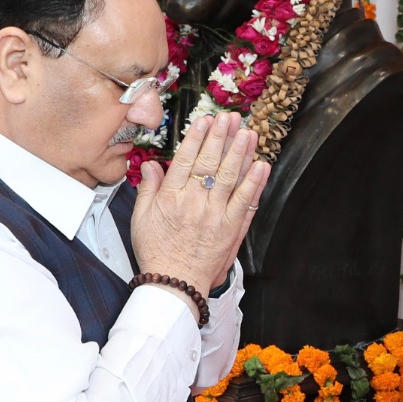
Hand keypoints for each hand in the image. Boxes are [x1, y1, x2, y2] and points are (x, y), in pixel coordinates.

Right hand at [131, 111, 268, 298]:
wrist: (174, 283)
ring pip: (229, 177)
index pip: (185, 160)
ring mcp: (214, 215)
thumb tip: (152, 165)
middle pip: (210, 163)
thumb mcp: (141, 218)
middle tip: (229, 118)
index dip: (197, 138)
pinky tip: (261, 166)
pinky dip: (254, 183)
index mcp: (170, 197)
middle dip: (221, 137)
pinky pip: (244, 201)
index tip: (205, 121)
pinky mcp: (230, 228)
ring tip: (248, 132)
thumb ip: (148, 188)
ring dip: (240, 153)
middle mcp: (193, 202)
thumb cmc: (156, 252)